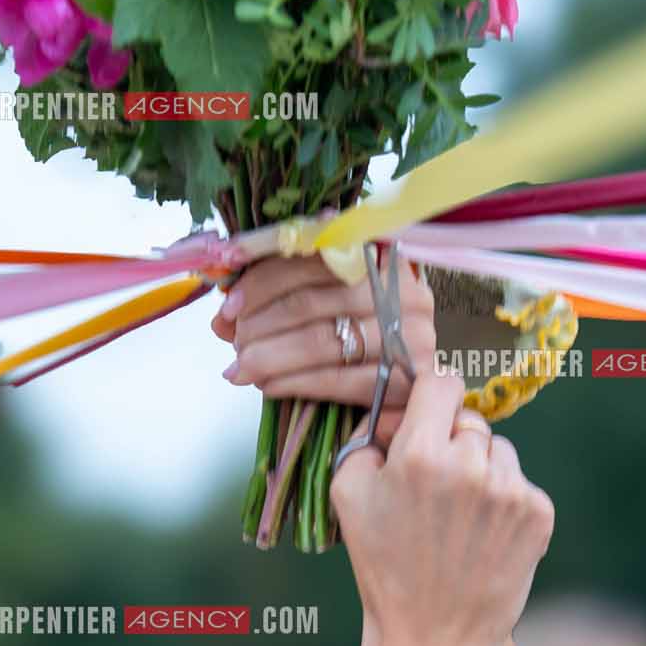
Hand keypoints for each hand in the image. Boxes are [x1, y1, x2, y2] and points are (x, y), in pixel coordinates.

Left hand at [211, 252, 435, 450]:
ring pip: (319, 343)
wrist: (423, 388)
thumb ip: (280, 298)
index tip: (228, 307)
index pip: (309, 260)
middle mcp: (400, 290)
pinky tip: (268, 386)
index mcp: (379, 257)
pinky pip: (337, 381)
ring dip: (269, 357)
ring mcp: (409, 334)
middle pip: (310, 303)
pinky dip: (294, 383)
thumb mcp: (328, 302)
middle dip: (259, 325)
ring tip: (241, 369)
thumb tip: (222, 319)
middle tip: (233, 344)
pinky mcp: (406, 379)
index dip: (262, 282)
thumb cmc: (364, 334)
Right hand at [328, 366, 554, 645]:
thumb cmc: (383, 568)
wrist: (432, 639)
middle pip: (469, 418)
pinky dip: (504, 503)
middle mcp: (469, 465)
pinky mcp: (539, 514)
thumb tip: (393, 407)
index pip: (441, 381)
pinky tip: (481, 538)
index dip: (431, 396)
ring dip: (481, 471)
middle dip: (452, 443)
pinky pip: (520, 483)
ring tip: (457, 521)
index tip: (427, 412)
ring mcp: (510, 489)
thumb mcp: (349, 498)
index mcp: (418, 454)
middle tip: (434, 489)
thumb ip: (367, 438)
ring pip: (498, 450)